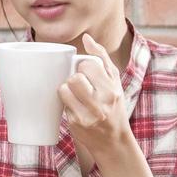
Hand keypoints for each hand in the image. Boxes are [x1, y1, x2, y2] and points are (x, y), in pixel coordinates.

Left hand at [58, 33, 130, 157]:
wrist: (114, 139)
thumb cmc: (114, 104)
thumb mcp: (115, 80)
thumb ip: (102, 57)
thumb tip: (86, 38)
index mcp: (112, 89)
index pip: (88, 65)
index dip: (83, 66)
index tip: (86, 72)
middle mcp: (101, 103)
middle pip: (74, 77)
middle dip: (74, 77)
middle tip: (79, 83)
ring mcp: (87, 115)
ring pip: (64, 89)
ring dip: (66, 88)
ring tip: (75, 93)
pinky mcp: (75, 123)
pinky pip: (61, 103)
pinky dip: (65, 101)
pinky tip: (74, 105)